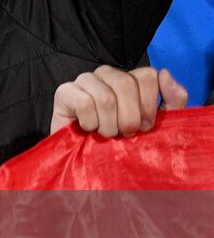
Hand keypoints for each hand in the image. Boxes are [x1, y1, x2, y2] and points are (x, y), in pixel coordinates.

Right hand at [51, 65, 188, 136]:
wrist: (89, 164)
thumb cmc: (123, 143)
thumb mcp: (155, 125)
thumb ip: (171, 101)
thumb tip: (165, 73)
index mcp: (130, 79)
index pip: (147, 75)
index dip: (149, 105)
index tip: (144, 127)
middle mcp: (107, 74)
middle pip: (126, 84)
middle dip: (129, 118)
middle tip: (123, 134)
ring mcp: (84, 80)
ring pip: (106, 97)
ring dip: (108, 126)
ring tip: (105, 134)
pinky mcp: (64, 92)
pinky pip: (85, 103)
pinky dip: (90, 123)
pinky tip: (87, 128)